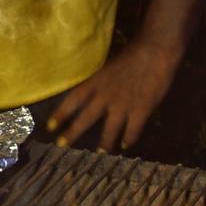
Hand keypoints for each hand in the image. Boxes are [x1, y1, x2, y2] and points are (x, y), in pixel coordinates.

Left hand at [48, 38, 183, 151]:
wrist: (155, 52)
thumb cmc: (131, 57)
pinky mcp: (141, 110)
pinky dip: (129, 139)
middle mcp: (105, 96)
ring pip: (109, 130)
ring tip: (99, 154)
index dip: (60, 114)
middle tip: (61, 145)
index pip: (72, 101)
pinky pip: (132, 130)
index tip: (50, 127)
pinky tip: (126, 145)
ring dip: (104, 143)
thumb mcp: (107, 69)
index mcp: (95, 83)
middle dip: (72, 133)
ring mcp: (123, 105)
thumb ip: (98, 85)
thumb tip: (89, 98)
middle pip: (85, 119)